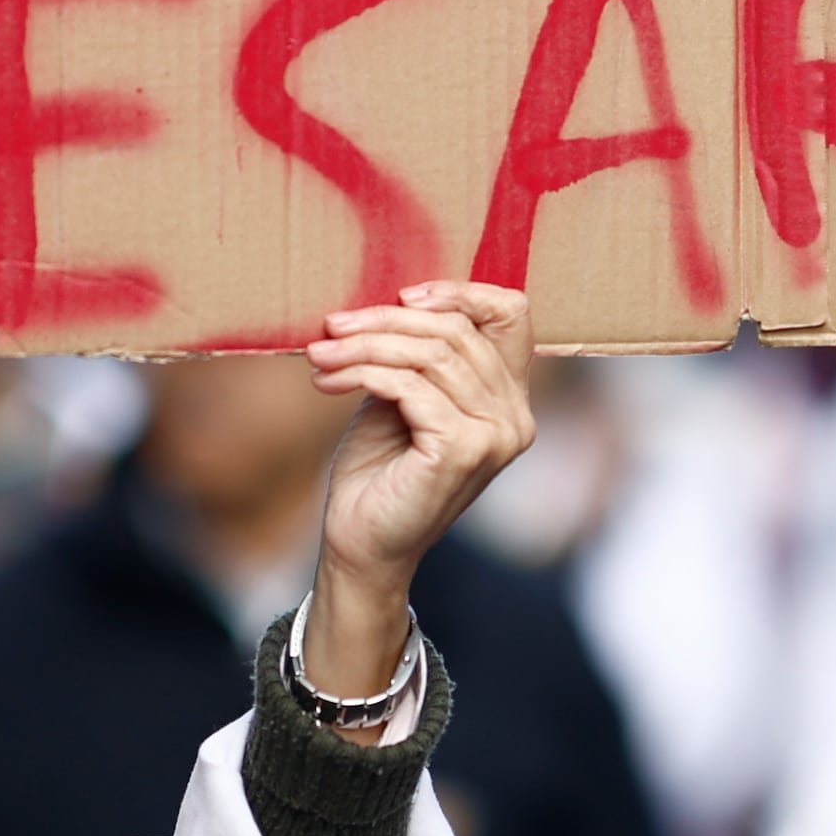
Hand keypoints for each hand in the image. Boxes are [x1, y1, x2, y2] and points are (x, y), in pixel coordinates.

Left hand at [303, 282, 537, 699]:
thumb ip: (416, 354)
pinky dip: (363, 374)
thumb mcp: (402, 396)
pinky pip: (411, 386)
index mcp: (509, 398)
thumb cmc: (379, 472)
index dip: (462, 291)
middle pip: (456, 331)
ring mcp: (495, 436)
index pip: (512, 315)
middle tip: (332, 327)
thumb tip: (396, 298)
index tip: (402, 294)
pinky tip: (328, 381)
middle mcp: (515, 416)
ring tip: (320, 354)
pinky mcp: (462, 450)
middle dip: (385, 320)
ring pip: (430, 355)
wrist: (360, 543)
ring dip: (364, 346)